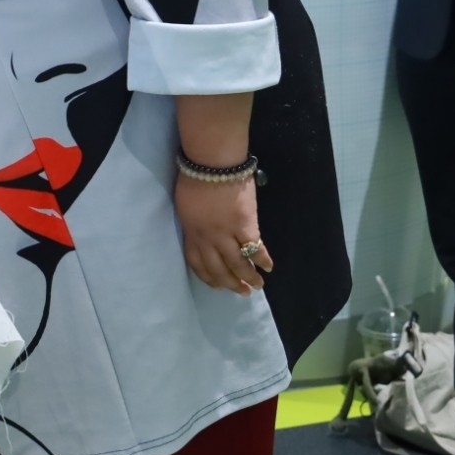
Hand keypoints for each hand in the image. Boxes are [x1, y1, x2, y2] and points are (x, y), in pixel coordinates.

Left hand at [173, 174, 270, 295]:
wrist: (212, 163)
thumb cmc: (195, 177)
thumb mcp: (186, 206)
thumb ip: (194, 223)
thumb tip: (202, 233)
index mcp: (191, 232)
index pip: (197, 262)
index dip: (208, 277)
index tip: (217, 285)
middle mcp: (208, 238)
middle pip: (218, 269)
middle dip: (230, 284)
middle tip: (241, 292)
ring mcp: (226, 234)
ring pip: (238, 264)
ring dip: (249, 278)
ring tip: (258, 285)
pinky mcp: (245, 226)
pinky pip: (255, 249)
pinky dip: (263, 260)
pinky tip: (269, 266)